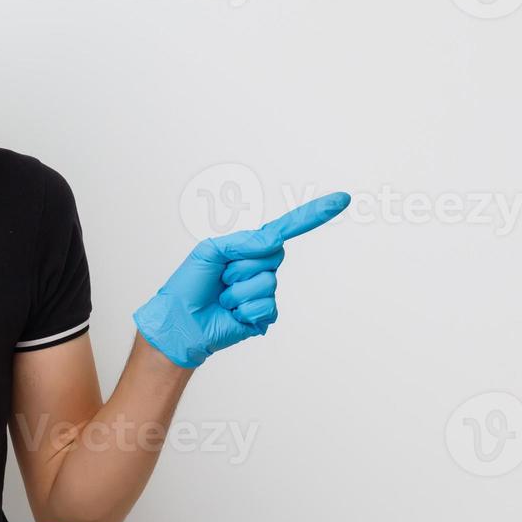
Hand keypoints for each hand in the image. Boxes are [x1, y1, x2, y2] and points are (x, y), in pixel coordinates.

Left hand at [132, 192, 349, 367]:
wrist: (180, 322)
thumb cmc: (189, 285)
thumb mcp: (210, 251)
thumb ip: (243, 241)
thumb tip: (274, 238)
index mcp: (249, 248)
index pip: (286, 228)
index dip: (313, 214)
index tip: (341, 199)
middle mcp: (261, 267)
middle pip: (274, 254)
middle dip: (241, 264)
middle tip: (220, 277)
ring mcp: (264, 291)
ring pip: (267, 282)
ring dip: (237, 290)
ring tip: (222, 298)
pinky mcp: (264, 315)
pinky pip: (265, 306)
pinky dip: (243, 309)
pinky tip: (231, 314)